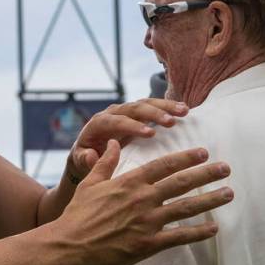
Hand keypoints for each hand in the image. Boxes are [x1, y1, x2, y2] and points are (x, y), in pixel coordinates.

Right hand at [53, 140, 231, 264]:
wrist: (68, 245)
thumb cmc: (77, 214)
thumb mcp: (90, 183)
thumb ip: (105, 163)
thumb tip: (112, 142)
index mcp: (130, 182)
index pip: (164, 166)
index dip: (185, 158)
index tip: (203, 152)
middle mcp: (143, 199)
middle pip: (182, 183)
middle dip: (206, 174)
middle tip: (226, 168)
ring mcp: (147, 222)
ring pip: (186, 208)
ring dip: (210, 200)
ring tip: (228, 193)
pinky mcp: (148, 244)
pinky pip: (179, 237)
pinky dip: (198, 232)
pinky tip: (214, 228)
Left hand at [68, 99, 188, 181]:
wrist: (87, 150)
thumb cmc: (84, 158)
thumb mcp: (80, 161)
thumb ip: (83, 159)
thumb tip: (91, 155)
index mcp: (99, 123)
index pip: (116, 121)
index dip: (133, 126)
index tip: (151, 134)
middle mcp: (113, 112)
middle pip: (134, 108)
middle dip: (153, 114)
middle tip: (171, 122)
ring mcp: (126, 111)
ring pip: (146, 103)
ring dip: (165, 106)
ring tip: (184, 112)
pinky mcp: (137, 114)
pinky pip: (153, 106)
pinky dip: (168, 106)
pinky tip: (185, 109)